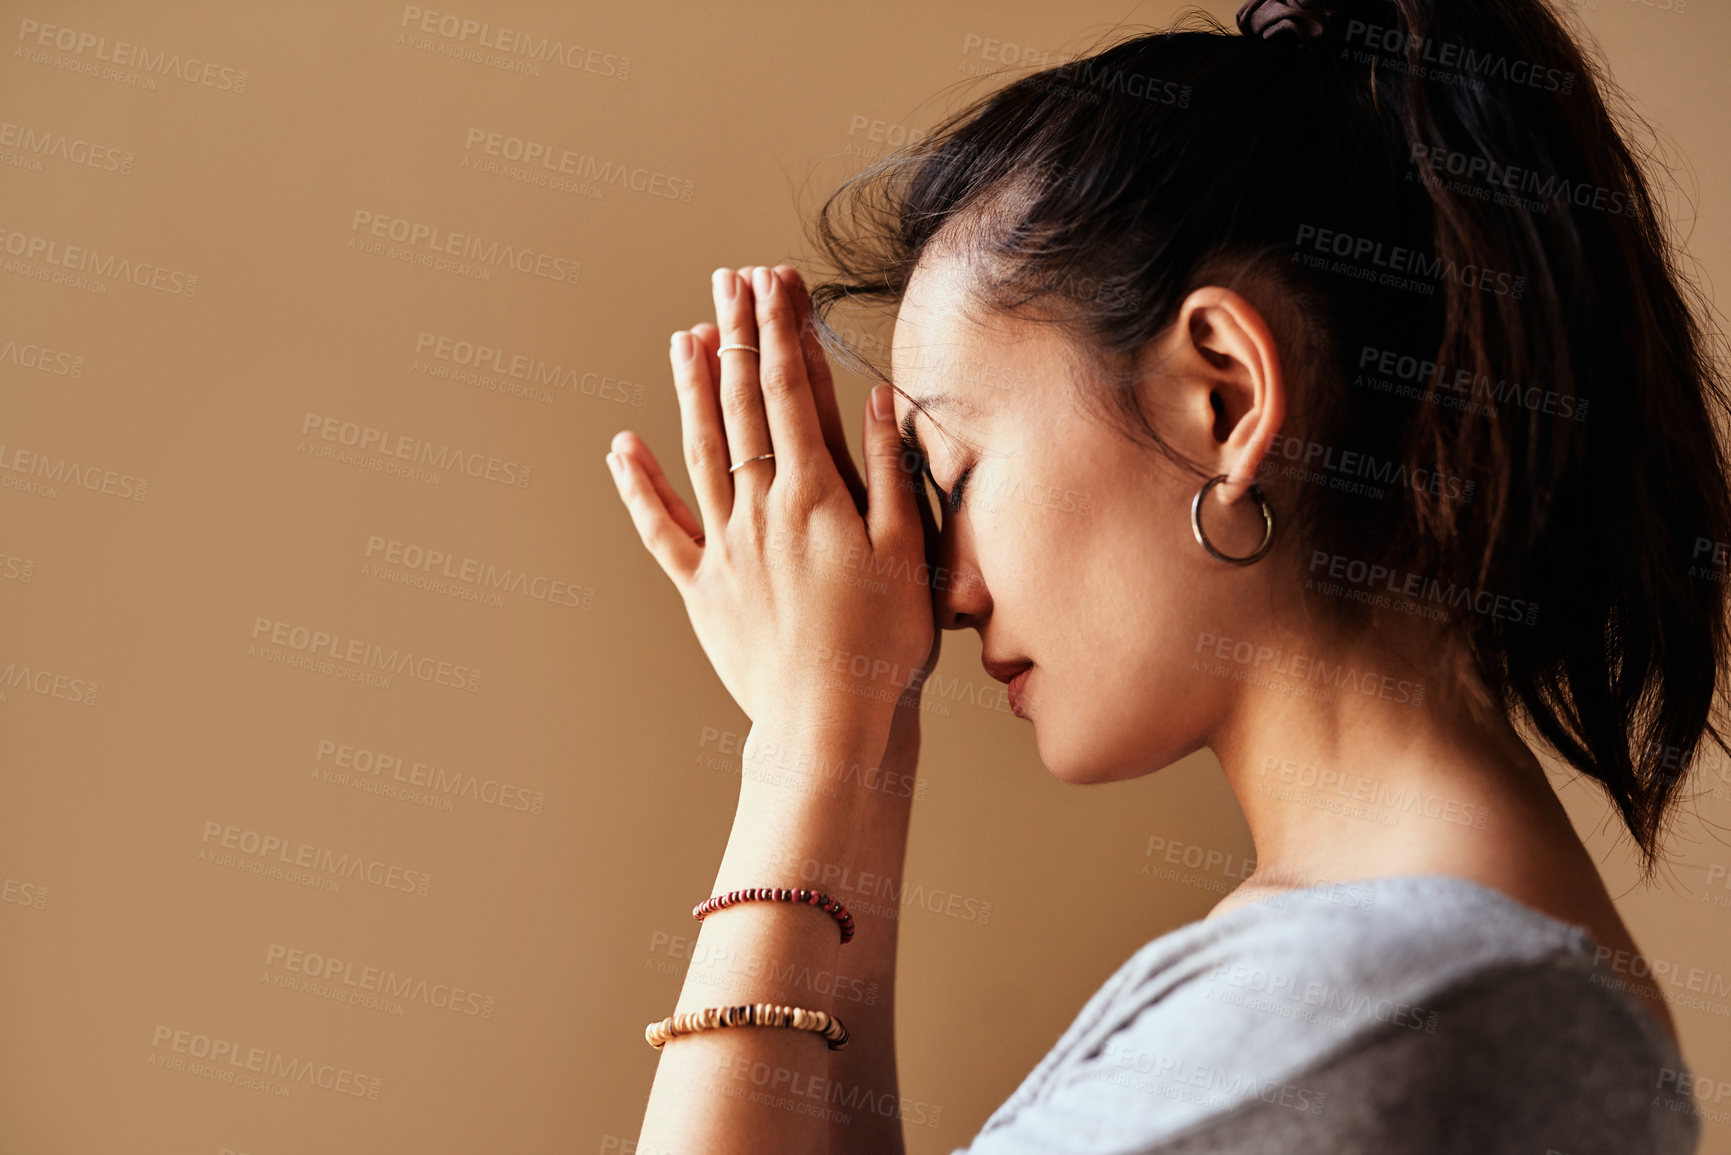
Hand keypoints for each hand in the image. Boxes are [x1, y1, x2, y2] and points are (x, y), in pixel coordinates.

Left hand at [607, 265, 936, 734]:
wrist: (828, 723)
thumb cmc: (882, 644)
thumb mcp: (908, 551)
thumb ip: (887, 470)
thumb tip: (874, 398)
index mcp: (816, 495)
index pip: (790, 391)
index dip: (779, 330)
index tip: (772, 282)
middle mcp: (760, 509)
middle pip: (741, 406)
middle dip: (736, 338)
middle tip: (728, 284)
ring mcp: (724, 547)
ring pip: (699, 450)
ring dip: (690, 389)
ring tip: (684, 336)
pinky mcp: (702, 588)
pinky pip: (661, 527)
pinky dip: (638, 485)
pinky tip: (621, 446)